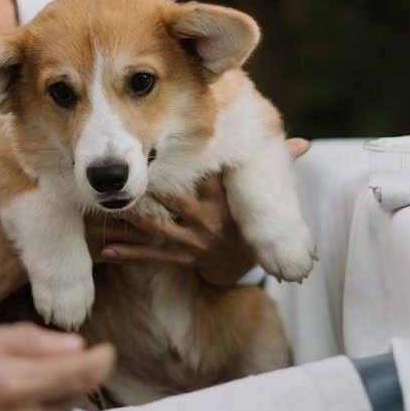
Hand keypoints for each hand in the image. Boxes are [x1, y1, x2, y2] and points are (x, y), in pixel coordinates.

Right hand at [0, 324, 113, 410]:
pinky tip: (3, 410)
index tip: (104, 351)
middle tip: (45, 365)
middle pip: (71, 403)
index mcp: (10, 385)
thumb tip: (75, 345)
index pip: (83, 375)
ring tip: (11, 387)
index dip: (101, 361)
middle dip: (68, 380)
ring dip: (47, 403)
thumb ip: (26, 343)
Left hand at [92, 138, 311, 286]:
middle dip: (150, 189)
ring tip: (105, 211)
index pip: (208, 177)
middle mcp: (207, 221)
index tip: (168, 146)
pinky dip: (127, 254)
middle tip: (125, 175)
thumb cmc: (247, 221)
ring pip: (156, 229)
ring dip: (129, 221)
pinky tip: (104, 250)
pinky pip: (151, 257)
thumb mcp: (261, 196)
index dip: (190, 161)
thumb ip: (279, 166)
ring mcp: (192, 242)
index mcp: (224, 201)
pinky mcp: (180, 259)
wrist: (244, 268)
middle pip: (175, 201)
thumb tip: (305, 142)